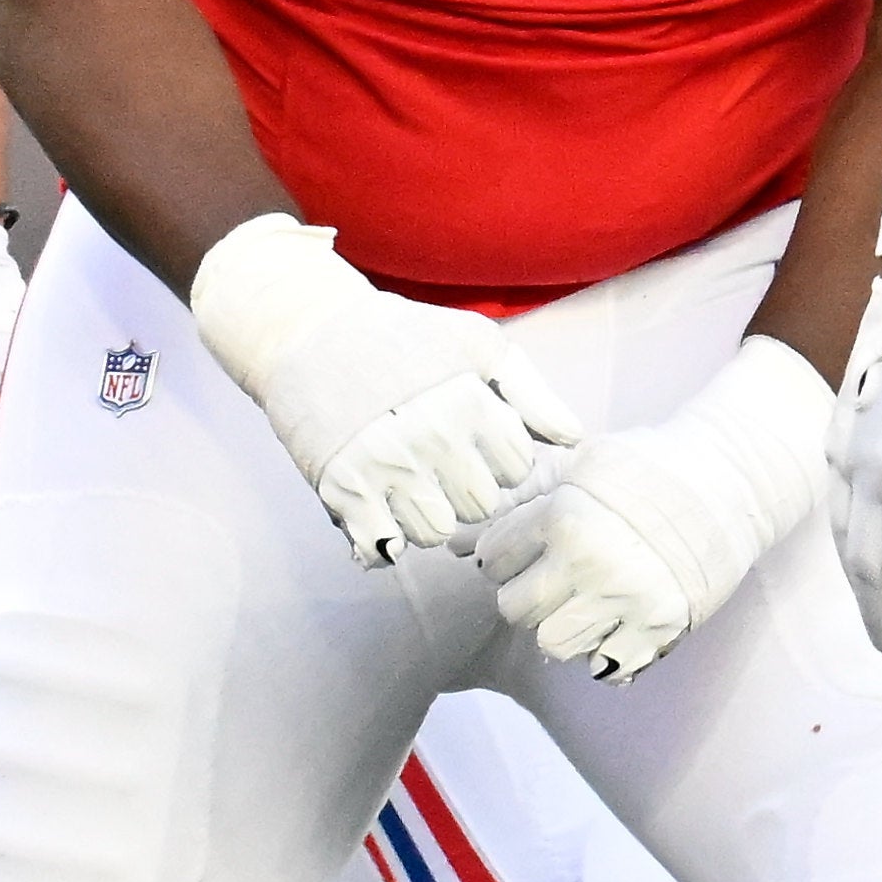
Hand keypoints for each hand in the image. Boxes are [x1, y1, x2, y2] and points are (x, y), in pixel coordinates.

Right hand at [188, 211, 585, 563]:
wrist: (308, 331)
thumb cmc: (401, 336)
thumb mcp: (475, 343)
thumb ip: (530, 392)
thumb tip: (573, 439)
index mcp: (469, 402)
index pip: (517, 469)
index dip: (500, 458)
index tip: (475, 441)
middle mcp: (431, 437)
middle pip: (480, 507)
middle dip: (467, 489)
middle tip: (440, 462)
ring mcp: (385, 467)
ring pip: (435, 533)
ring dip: (428, 516)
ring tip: (411, 482)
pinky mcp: (341, 489)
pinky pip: (383, 550)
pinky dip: (385, 540)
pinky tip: (381, 511)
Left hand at [473, 336, 833, 678]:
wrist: (729, 481)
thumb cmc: (646, 469)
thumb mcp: (579, 468)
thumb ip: (520, 504)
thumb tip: (451, 544)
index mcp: (563, 515)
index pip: (492, 560)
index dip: (504, 556)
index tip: (527, 550)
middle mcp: (589, 560)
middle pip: (513, 609)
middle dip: (525, 596)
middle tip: (553, 580)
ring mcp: (624, 599)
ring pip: (553, 644)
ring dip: (562, 627)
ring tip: (584, 603)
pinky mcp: (658, 628)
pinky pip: (605, 669)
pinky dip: (604, 655)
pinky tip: (614, 626)